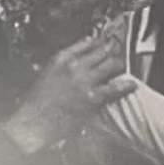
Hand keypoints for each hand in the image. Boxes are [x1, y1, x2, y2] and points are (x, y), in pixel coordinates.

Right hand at [9, 28, 127, 151]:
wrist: (32, 121)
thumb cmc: (35, 103)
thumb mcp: (46, 74)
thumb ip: (63, 65)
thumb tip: (77, 62)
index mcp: (61, 58)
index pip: (87, 42)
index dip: (99, 43)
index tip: (104, 43)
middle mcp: (75, 65)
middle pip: (103, 51)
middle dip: (111, 52)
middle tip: (117, 54)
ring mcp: (85, 81)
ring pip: (112, 64)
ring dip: (118, 66)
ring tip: (122, 68)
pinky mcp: (93, 98)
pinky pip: (115, 87)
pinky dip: (125, 85)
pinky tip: (131, 84)